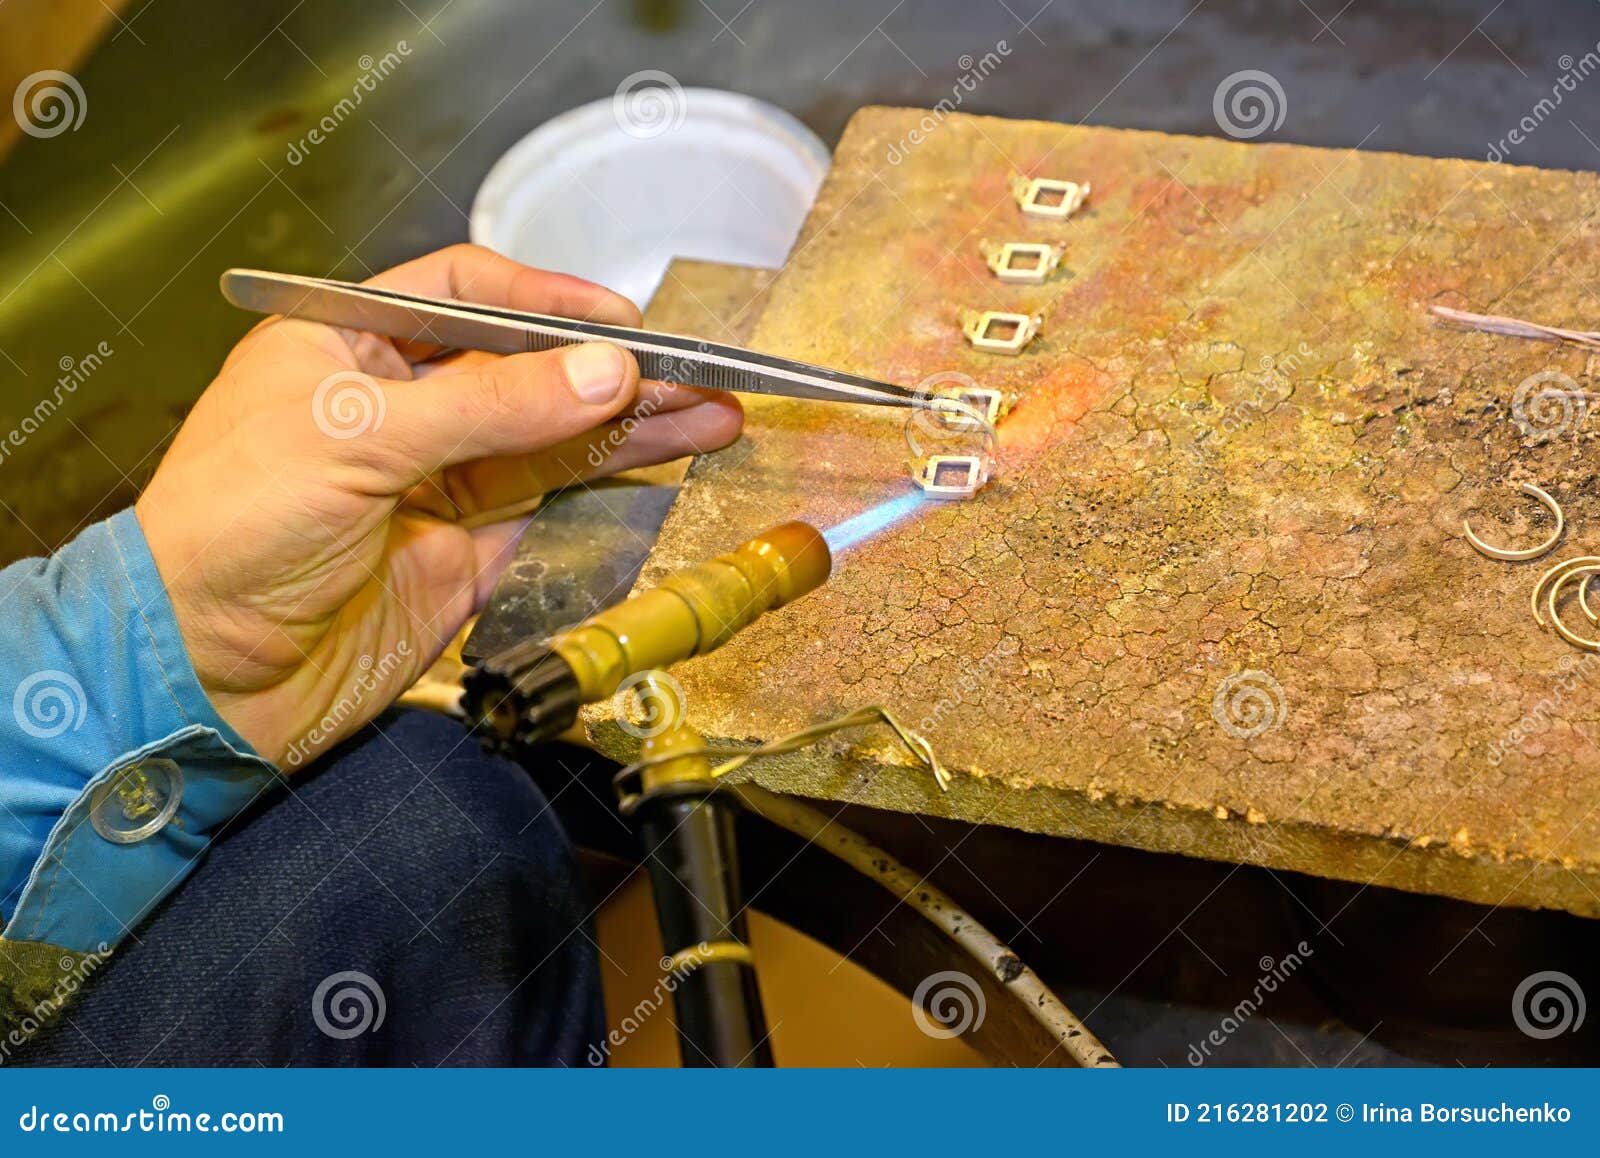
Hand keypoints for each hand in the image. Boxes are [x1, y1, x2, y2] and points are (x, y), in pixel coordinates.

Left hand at [136, 245, 742, 766]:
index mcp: (346, 343)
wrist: (201, 675)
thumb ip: (490, 405)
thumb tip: (602, 373)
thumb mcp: (356, 439)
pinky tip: (662, 458)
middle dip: (610, 366)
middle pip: (526, 365)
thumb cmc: (227, 532)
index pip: (464, 290)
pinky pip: (550, 501)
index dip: (544, 297)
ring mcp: (437, 479)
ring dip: (631, 425)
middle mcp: (398, 404)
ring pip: (552, 436)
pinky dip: (609, 482)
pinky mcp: (466, 549)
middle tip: (696, 370)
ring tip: (712, 412)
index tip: (617, 320)